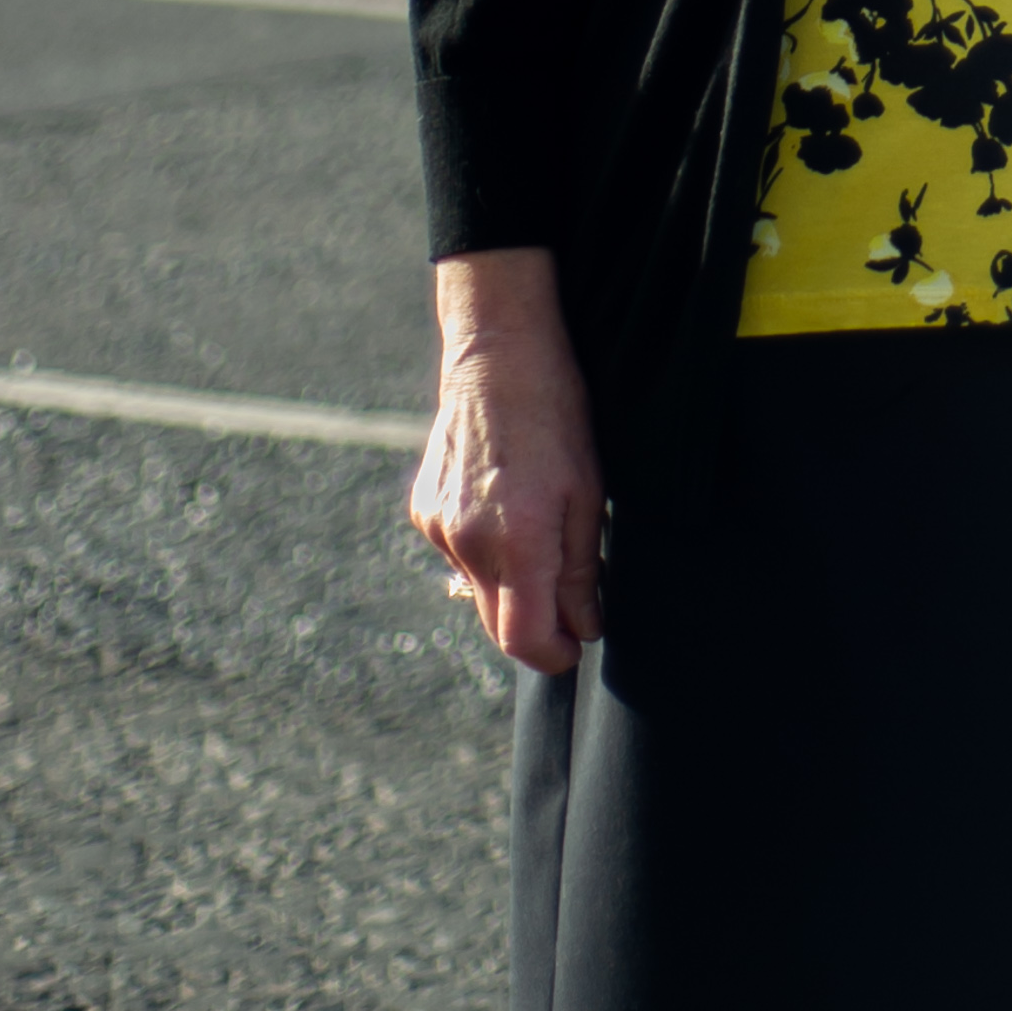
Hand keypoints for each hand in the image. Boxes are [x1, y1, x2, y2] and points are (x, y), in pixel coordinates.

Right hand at [410, 248, 607, 674]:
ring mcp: (439, 527)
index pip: (523, 638)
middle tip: (569, 605)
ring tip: (538, 531)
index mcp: (517, 539)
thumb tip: (585, 628)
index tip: (575, 646)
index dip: (552, 654)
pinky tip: (504, 507)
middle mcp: (469, 542)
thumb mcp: (588, 490)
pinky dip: (484, 551)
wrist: (498, 355)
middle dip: (534, 626)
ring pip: (477, 589)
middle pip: (496, 625)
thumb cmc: (556, 414)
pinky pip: (457, 554)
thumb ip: (582, 569)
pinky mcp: (423, 510)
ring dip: (509, 584)